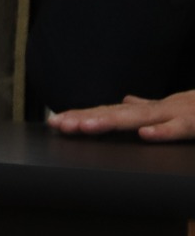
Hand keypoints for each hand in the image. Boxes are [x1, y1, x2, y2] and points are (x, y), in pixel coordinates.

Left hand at [49, 90, 194, 141]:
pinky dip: (163, 131)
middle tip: (60, 125)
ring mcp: (178, 114)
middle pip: (117, 114)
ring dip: (112, 121)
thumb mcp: (174, 108)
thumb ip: (150, 107)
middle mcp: (160, 109)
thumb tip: (128, 100)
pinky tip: (144, 135)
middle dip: (87, 119)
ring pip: (141, 119)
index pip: (112, 112)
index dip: (84, 116)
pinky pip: (180, 129)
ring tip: (86, 126)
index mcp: (153, 109)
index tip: (56, 122)